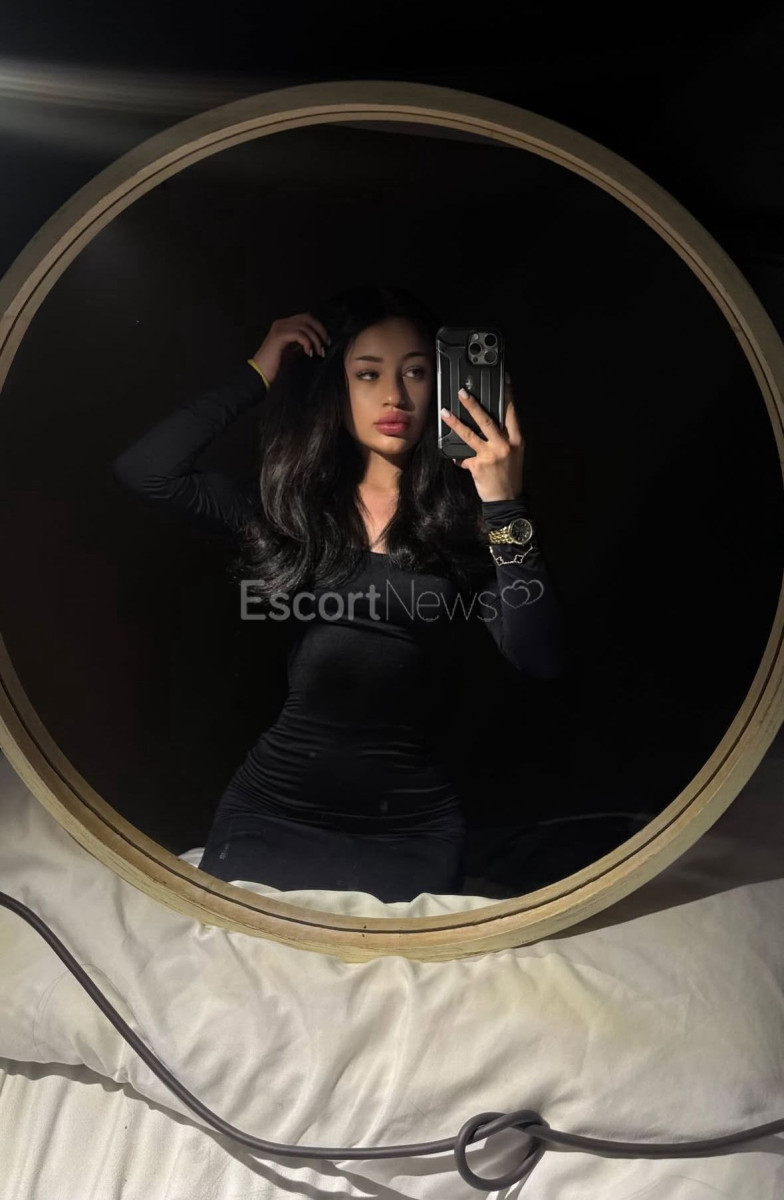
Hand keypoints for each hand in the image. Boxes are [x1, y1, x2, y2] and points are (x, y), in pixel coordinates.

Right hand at [250, 312, 331, 385]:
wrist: (260, 373)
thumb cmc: (276, 366)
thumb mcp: (292, 352)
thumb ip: (302, 344)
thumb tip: (317, 343)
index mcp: (284, 325)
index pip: (306, 318)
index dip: (319, 327)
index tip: (326, 341)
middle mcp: (281, 323)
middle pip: (307, 318)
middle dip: (320, 330)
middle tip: (326, 344)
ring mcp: (279, 328)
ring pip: (305, 326)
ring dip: (315, 339)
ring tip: (318, 352)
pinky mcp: (279, 336)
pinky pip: (299, 334)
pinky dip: (308, 343)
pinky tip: (309, 353)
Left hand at [440, 373, 525, 500]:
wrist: (507, 499)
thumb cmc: (510, 474)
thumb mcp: (514, 453)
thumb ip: (503, 438)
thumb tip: (487, 424)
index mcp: (516, 439)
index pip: (511, 412)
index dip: (507, 395)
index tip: (502, 380)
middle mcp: (504, 445)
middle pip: (486, 420)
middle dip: (473, 405)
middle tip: (462, 393)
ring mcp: (490, 455)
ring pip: (469, 434)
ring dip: (455, 422)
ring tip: (444, 412)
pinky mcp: (478, 465)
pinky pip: (463, 456)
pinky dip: (457, 454)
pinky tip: (451, 453)